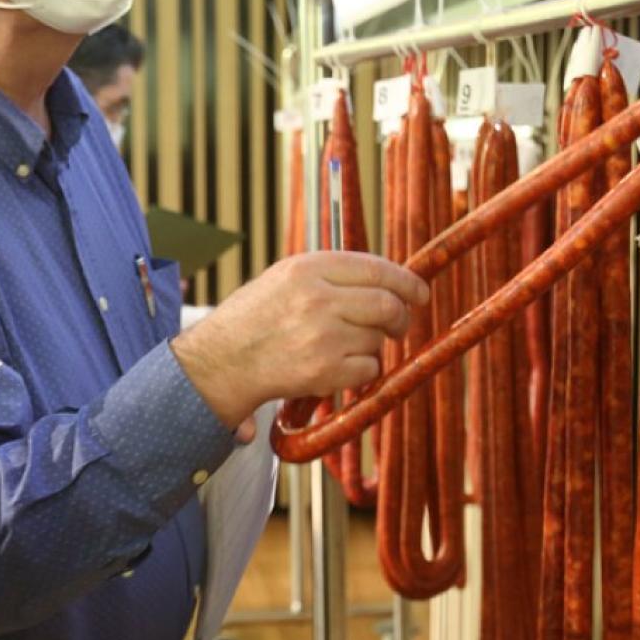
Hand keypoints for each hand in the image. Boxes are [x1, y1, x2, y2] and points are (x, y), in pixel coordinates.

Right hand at [171, 251, 427, 429]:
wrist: (220, 362)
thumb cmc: (253, 319)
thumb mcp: (285, 278)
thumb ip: (331, 275)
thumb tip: (386, 280)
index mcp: (308, 268)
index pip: (377, 268)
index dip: (407, 282)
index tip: (419, 293)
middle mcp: (318, 298)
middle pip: (388, 304)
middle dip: (399, 318)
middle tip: (396, 327)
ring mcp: (322, 336)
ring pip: (377, 339)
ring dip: (369, 347)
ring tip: (339, 348)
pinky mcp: (324, 370)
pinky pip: (368, 368)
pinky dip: (359, 371)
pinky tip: (333, 367)